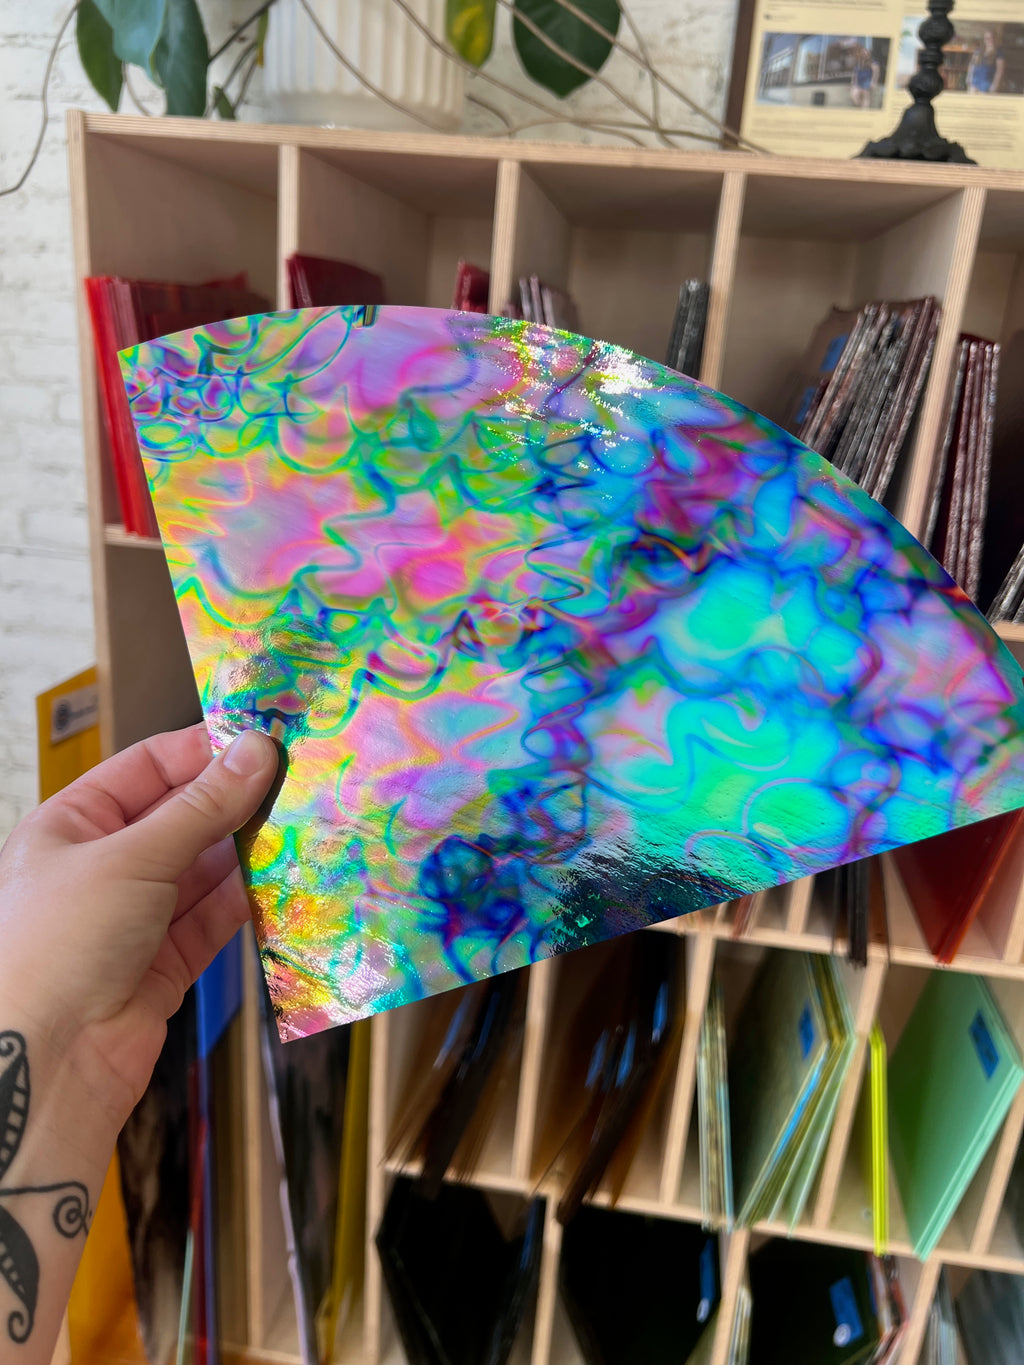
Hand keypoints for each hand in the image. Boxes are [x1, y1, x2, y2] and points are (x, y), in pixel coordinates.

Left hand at [0, 724, 277, 1128]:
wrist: (43, 1065)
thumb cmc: (56, 947)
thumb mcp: (131, 859)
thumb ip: (201, 808)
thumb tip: (255, 752)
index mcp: (72, 825)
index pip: (146, 768)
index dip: (202, 752)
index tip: (261, 742)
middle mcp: (102, 868)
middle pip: (181, 818)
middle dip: (233, 804)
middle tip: (293, 785)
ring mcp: (135, 918)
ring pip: (203, 871)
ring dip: (247, 854)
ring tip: (299, 829)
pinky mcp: (165, 964)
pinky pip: (213, 920)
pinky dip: (247, 903)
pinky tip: (282, 882)